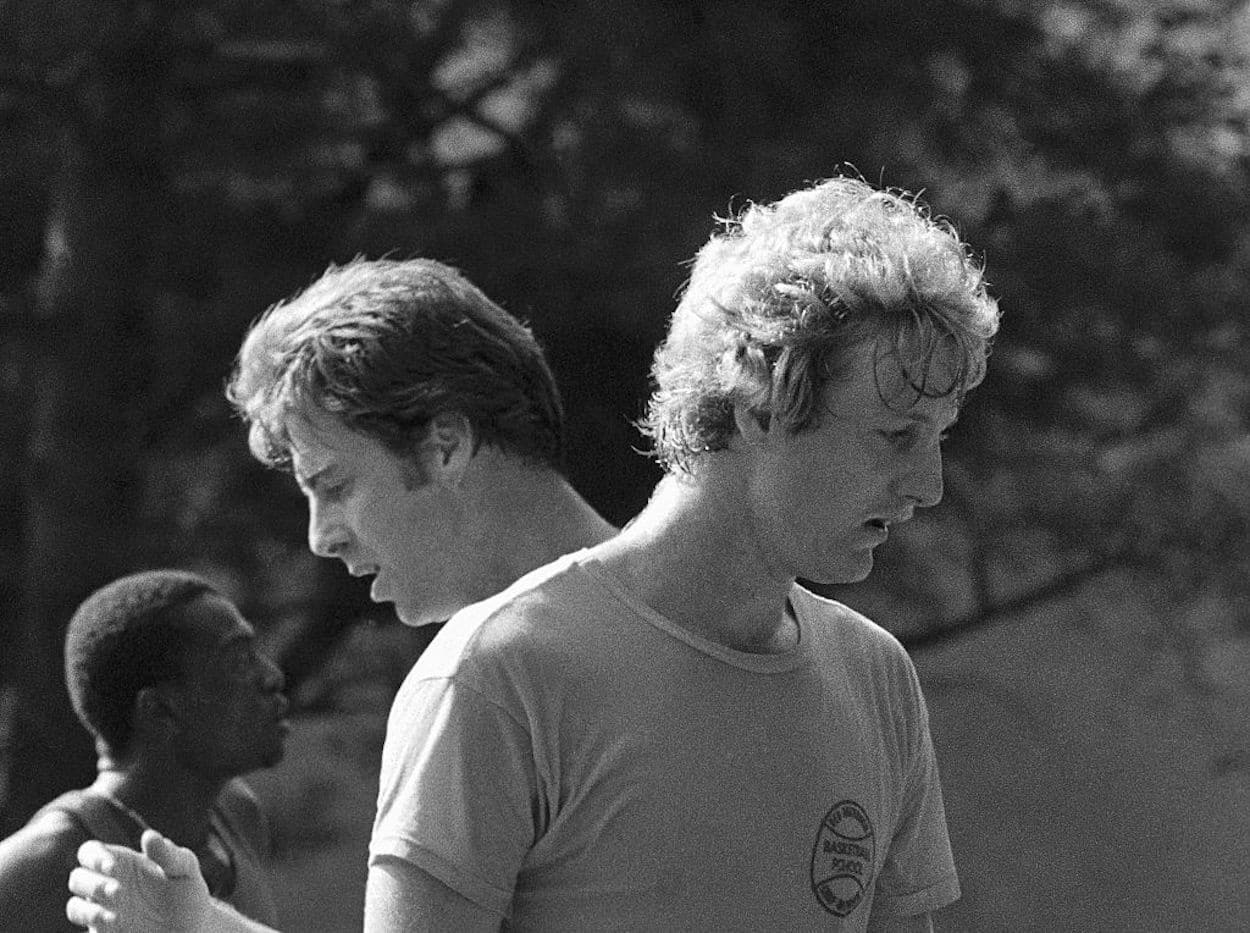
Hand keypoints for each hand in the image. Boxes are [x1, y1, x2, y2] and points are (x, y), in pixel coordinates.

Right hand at [66, 829, 211, 931]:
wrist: (195, 925)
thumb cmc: (187, 889)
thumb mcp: (184, 868)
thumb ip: (167, 853)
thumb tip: (148, 836)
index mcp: (122, 862)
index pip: (90, 852)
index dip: (93, 857)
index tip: (112, 866)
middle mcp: (107, 884)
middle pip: (77, 878)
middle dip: (91, 884)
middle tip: (118, 891)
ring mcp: (104, 910)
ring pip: (75, 907)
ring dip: (88, 910)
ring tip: (116, 916)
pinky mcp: (106, 932)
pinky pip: (88, 930)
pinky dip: (95, 925)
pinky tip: (117, 924)